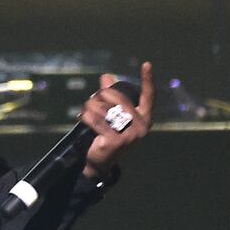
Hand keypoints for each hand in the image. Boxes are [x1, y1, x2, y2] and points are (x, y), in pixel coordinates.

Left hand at [80, 61, 153, 179]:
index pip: (148, 97)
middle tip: (92, 101)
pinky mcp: (114, 140)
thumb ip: (111, 97)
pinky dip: (85, 115)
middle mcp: (140, 127)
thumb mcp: (114, 117)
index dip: (147, 80)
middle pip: (117, 98)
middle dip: (100, 96)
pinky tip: (81, 117)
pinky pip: (95, 119)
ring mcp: (128, 135)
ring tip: (85, 111)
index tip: (147, 64)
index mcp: (144, 119)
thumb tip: (106, 77)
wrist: (101, 164)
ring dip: (90, 106)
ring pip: (103, 108)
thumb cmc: (109, 137)